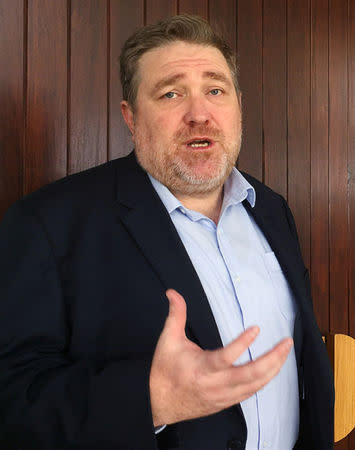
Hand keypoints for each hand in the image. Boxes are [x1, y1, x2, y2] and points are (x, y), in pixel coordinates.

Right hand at [149, 289, 292, 426]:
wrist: (159, 403)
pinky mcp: (226, 402)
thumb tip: (172, 292)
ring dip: (273, 369)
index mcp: (201, 368)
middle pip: (251, 375)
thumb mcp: (168, 340)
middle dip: (272, 359)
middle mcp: (216, 385)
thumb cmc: (164, 371)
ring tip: (284, 352)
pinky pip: (251, 393)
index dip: (242, 344)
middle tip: (286, 342)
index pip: (226, 357)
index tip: (256, 328)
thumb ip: (175, 314)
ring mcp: (223, 396)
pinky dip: (264, 380)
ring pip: (255, 386)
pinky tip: (272, 369)